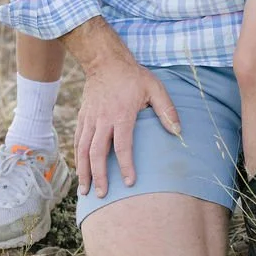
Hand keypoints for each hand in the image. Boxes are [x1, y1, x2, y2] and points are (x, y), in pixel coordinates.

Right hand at [75, 55, 180, 197]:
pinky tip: (80, 170)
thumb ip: (166, 109)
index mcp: (121, 113)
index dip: (125, 165)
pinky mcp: (83, 116)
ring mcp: (90, 118)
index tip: (130, 182)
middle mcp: (103, 118)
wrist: (105, 60)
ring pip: (83, 148)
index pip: (122, 145)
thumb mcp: (154, 87)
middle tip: (102, 194)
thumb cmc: (133, 76)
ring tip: (85, 190)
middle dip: (98, 175)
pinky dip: (77, 157)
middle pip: (97, 152)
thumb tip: (178, 131)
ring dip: (83, 171)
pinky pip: (78, 140)